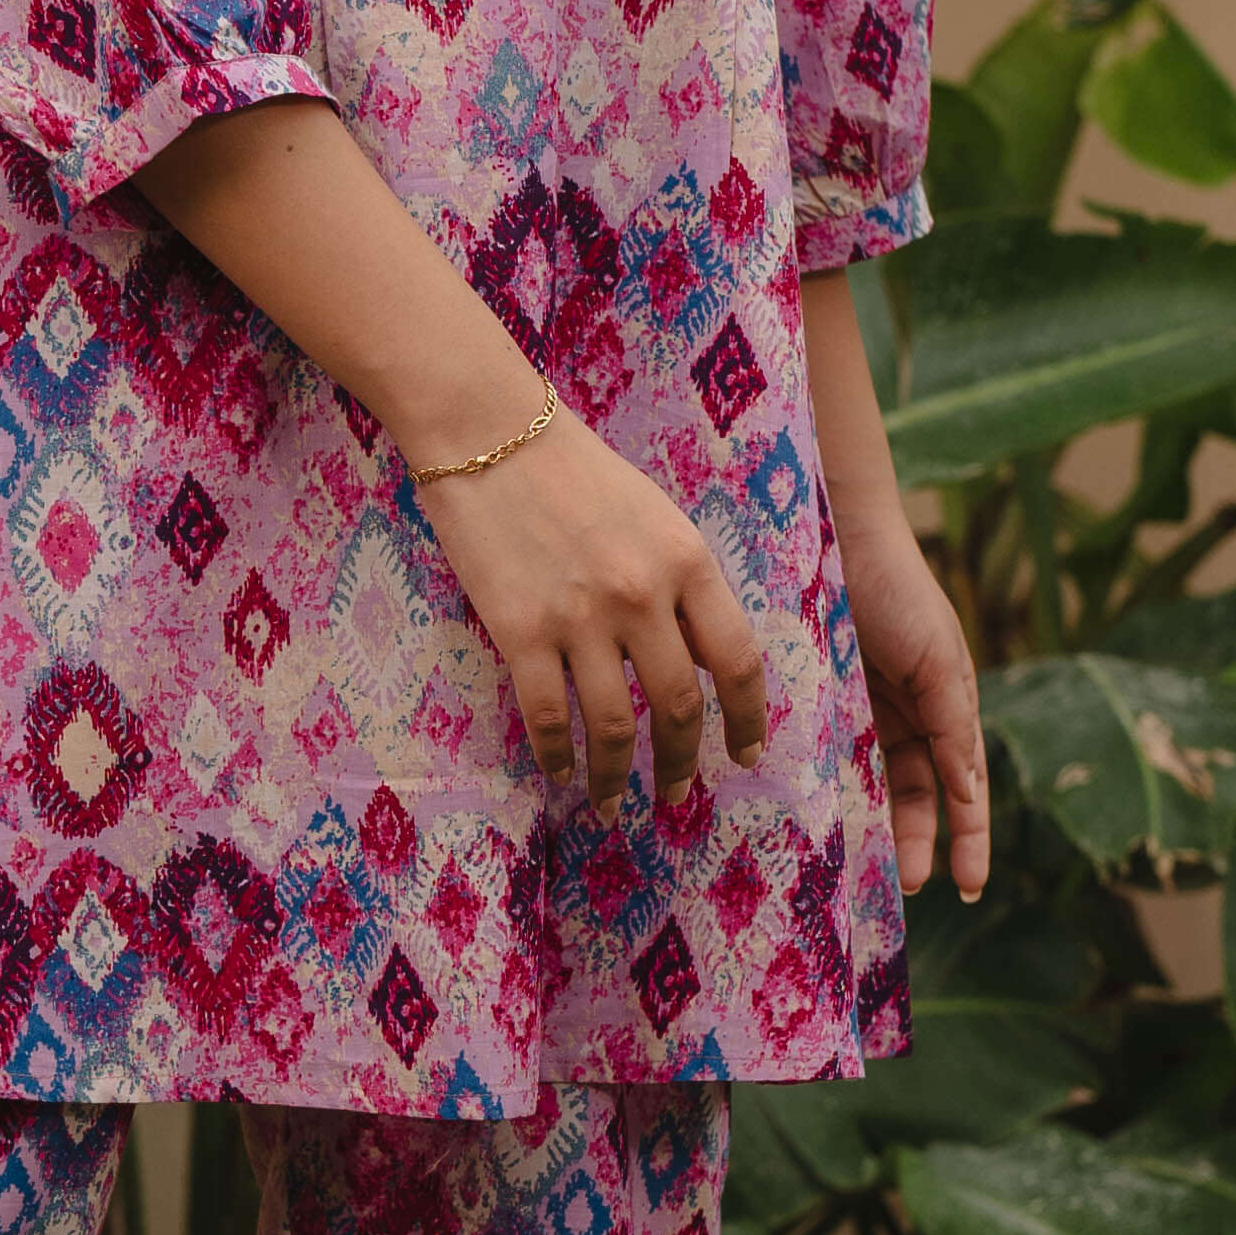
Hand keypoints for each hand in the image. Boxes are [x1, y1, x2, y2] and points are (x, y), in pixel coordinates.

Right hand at [417, 411, 767, 814]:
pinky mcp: (519, 629)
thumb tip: (698, 661)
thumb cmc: (574, 467)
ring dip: (615, 776)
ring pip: (612, 724)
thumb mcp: (655, 515)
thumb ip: (683, 584)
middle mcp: (643, 595)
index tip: (744, 755)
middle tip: (675, 794)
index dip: (747, 718)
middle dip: (680, 762)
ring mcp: (580, 616)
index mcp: (688, 560)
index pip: (735, 660)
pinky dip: (556, 755)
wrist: (489, 430)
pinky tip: (558, 774)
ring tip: (611, 804)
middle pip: (676, 705)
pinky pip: (547, 715)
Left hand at [840, 500, 989, 899]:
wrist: (840, 534)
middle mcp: (905, 716)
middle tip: (902, 888)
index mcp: (946, 708)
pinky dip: (828, 790)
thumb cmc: (901, 593)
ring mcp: (861, 709)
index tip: (970, 887)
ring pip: (871, 784)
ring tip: (865, 869)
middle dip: (914, 842)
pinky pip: (825, 758)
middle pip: (915, 796)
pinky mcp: (818, 700)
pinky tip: (818, 822)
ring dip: (873, 826)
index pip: (961, 788)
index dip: (968, 836)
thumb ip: (953, 727)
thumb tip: (970, 794)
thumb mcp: (940, 662)